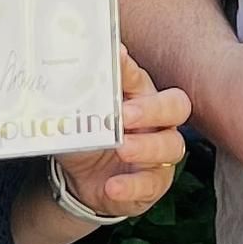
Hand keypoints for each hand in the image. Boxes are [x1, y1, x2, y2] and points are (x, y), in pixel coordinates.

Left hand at [52, 50, 193, 222]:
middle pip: (175, 106)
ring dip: (146, 147)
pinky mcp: (155, 182)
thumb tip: (67, 72)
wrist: (83, 181)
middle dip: (152, 108)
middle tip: (126, 114)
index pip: (140, 78)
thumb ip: (79, 96)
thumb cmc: (89, 140)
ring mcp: (160, 153)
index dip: (129, 70)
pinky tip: (113, 185)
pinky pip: (152, 183)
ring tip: (122, 149)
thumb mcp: (79, 118)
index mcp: (139, 97)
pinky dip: (132, 185)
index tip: (114, 58)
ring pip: (171, 146)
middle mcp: (157, 121)